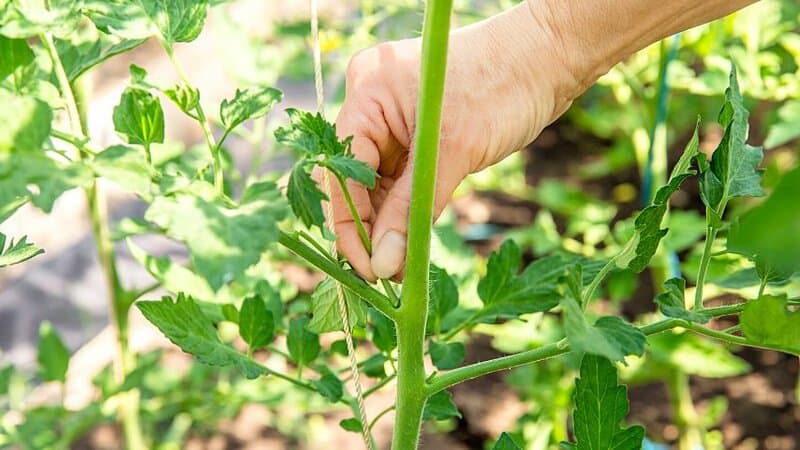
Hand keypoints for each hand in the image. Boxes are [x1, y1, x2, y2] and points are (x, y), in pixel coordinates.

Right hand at [328, 3, 574, 280]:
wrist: (549, 58)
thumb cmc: (502, 88)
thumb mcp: (453, 152)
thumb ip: (413, 210)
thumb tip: (385, 263)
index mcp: (368, 93)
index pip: (343, 170)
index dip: (350, 223)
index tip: (367, 268)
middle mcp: (373, 105)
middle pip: (356, 180)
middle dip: (370, 229)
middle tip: (385, 276)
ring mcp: (395, 120)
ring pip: (380, 184)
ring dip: (390, 225)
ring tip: (401, 269)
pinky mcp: (417, 134)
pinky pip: (402, 179)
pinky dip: (408, 210)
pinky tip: (411, 243)